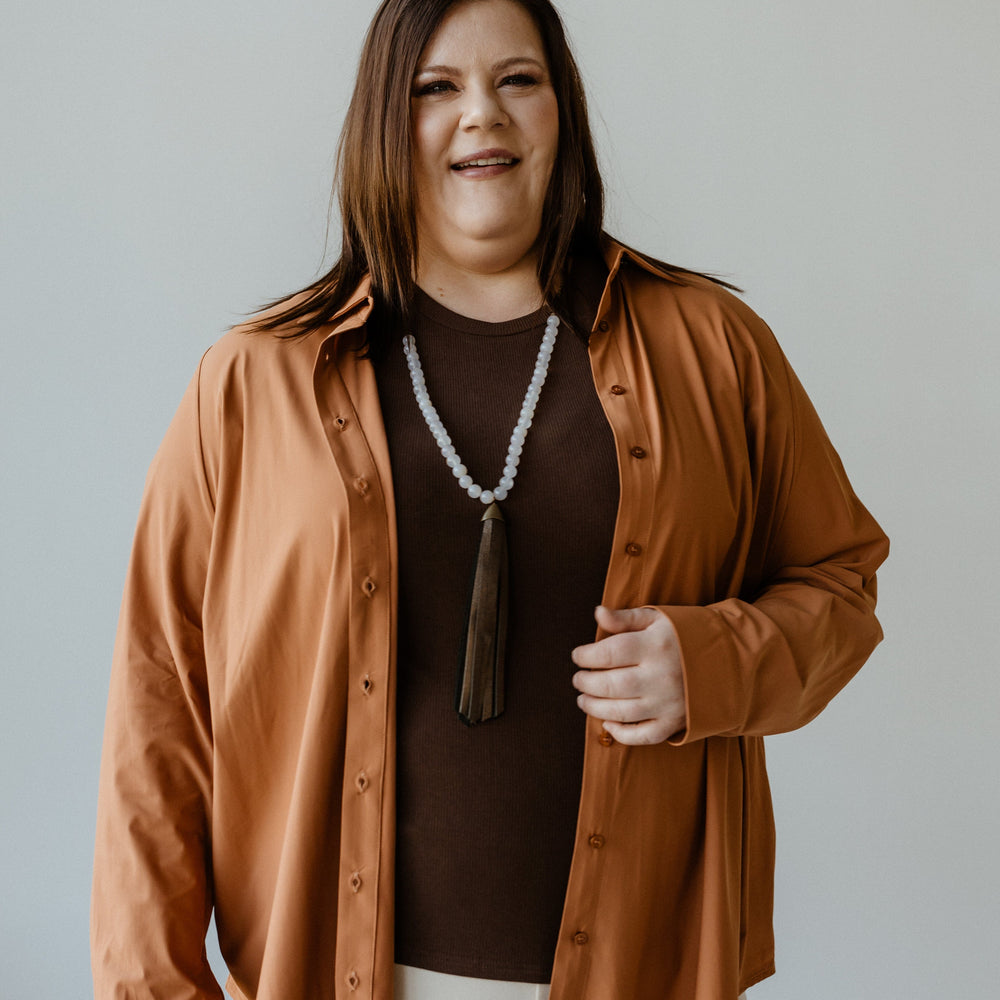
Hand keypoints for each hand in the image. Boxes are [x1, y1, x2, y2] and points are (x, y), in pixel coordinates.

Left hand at [571, 606, 686, 744]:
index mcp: (655, 646)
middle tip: (577, 679)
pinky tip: (608, 723)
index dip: (586, 655)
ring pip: (622, 712)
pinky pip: (645, 736)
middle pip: (611, 685)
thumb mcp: (657, 618)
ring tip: (583, 699)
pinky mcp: (676, 722)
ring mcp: (669, 703)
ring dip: (595, 708)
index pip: (609, 653)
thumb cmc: (687, 634)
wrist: (729, 657)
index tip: (577, 655)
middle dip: (587, 683)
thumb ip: (625, 618)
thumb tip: (597, 612)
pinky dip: (623, 734)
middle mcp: (661, 676)